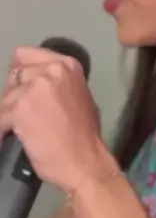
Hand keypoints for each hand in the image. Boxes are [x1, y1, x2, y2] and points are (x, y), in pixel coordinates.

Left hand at [0, 47, 111, 192]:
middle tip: (18, 114)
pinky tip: (7, 138)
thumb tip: (35, 85)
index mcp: (66, 65)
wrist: (85, 162)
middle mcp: (50, 70)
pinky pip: (0, 117)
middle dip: (14, 96)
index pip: (25, 55)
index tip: (21, 90)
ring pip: (5, 98)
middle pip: (14, 76)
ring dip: (7, 115)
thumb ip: (58, 85)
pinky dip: (2, 130)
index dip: (20, 74)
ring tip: (13, 130)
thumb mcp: (79, 97)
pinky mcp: (19, 109)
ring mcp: (33, 89)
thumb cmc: (85, 136)